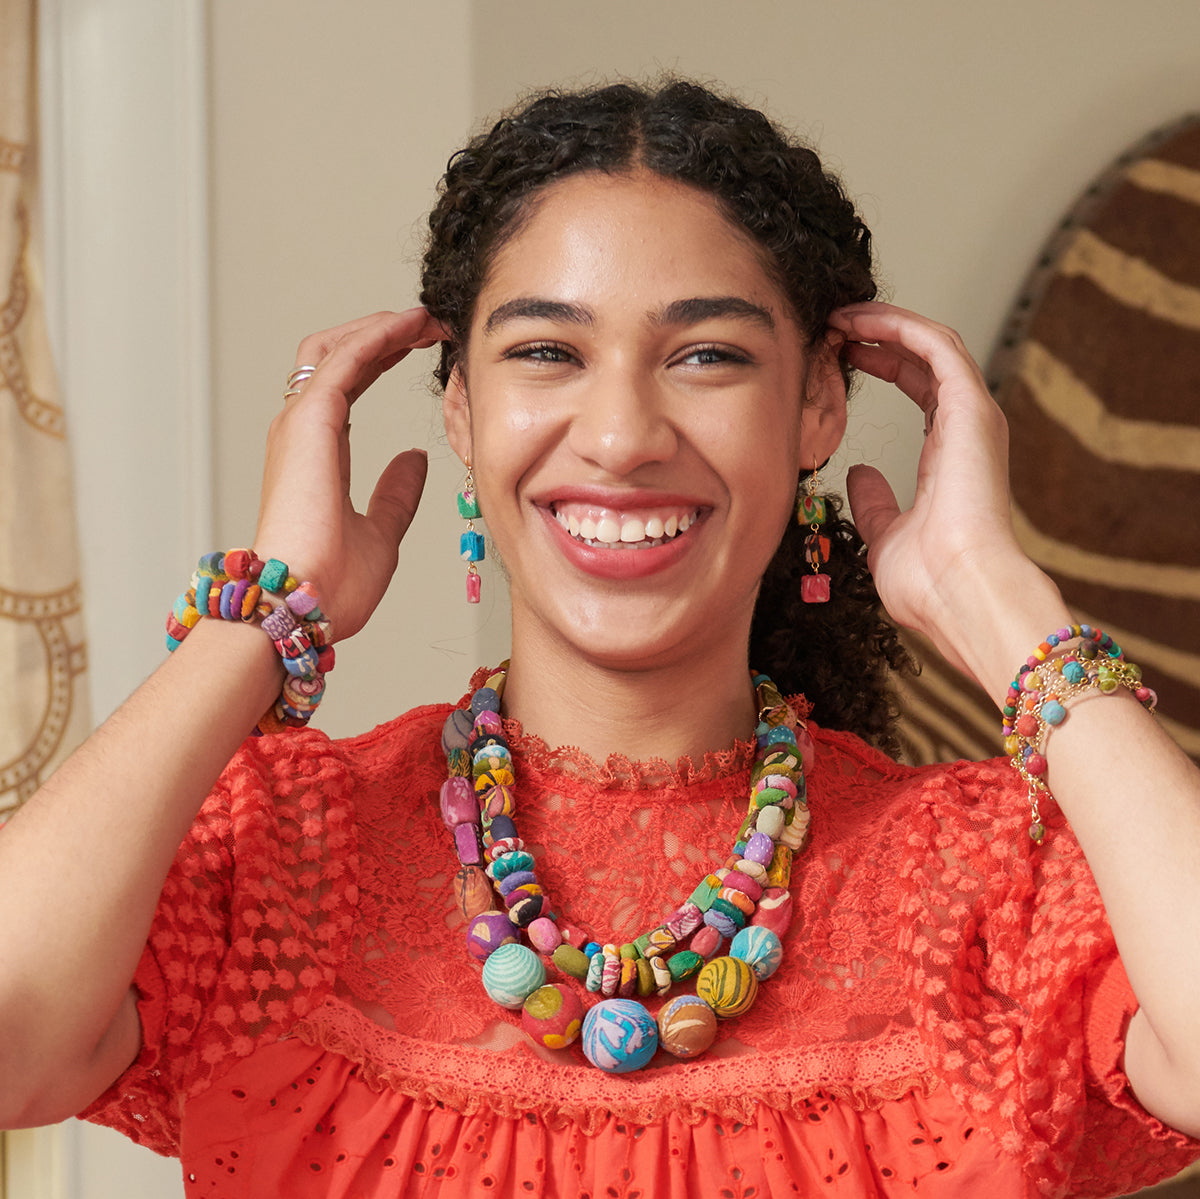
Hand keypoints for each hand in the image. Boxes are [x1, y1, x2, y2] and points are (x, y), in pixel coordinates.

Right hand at [254, 308, 446, 640]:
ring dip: (383, 327)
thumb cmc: (332, 584)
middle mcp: (303, 430)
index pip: (348, 383)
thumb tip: (415, 460)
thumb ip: (397, 493)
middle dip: (384, 331)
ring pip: (336, 348)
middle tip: (431, 322)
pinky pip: (344, 361)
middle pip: (338, 354)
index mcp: (318, 452)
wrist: (303, 605)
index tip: (425, 346)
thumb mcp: (382, 533)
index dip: (384, 356)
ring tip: (426, 317)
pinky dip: (377, 337)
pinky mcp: (308, 424)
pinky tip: (410, 327)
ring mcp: (300, 424)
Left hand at [828, 302, 1049, 689]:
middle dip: (879, 335)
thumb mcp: (883, 535)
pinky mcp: (972, 408)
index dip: (881, 364)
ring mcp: (973, 415)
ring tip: (842, 314)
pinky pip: (939, 346)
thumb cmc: (928, 581)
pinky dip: (901, 326)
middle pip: (925, 359)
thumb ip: (874, 502)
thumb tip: (859, 474)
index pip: (919, 388)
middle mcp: (965, 429)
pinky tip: (862, 320)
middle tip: (834, 324)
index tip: (839, 353)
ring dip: (887, 323)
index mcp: (948, 455)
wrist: (960, 592)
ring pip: (933, 343)